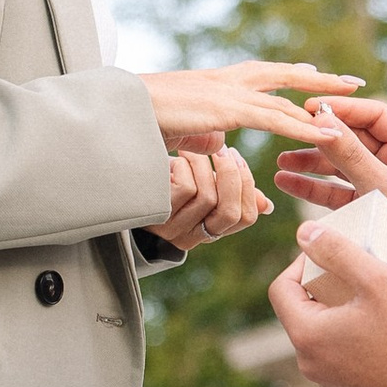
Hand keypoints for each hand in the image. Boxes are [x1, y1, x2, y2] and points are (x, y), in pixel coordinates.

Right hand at [143, 62, 365, 148]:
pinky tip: (327, 133)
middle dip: (319, 79)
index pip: (265, 75)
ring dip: (322, 101)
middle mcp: (229, 81)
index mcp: (220, 83)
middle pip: (285, 75)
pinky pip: (275, 118)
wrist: (119, 112)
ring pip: (287, 97)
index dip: (293, 76)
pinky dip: (303, 126)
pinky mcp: (227, 109)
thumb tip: (223, 147)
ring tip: (354, 105)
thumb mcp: (187, 132)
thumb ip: (211, 137)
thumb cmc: (144, 122)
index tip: (316, 74)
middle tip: (351, 83)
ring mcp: (229, 92)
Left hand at [146, 145, 271, 251]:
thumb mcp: (201, 195)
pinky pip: (185, 189)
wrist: (120, 197)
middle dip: (232, 176)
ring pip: (208, 196)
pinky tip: (176, 159)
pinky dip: (185, 167)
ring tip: (193, 151)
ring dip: (204, 166)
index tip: (238, 160)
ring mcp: (174, 229)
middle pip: (230, 211)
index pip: (246, 217)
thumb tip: (265, 204)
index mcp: (210, 230)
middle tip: (224, 150)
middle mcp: (194, 235)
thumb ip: (230, 198)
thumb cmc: (166, 191)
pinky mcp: (157, 216)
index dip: (248, 188)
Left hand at [269, 208, 386, 386]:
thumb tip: (305, 233)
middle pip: (303, 313)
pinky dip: (355, 339)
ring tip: (377, 303)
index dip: (301, 264)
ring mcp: (330, 383)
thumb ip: (338, 251)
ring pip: (324, 336)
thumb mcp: (376, 280)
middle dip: (325, 289)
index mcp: (307, 336)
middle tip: (359, 276)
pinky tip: (386, 332)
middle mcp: (310, 364)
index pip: (281, 289)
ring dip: (342, 314)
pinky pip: (343, 357)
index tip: (331, 255)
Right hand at [272, 96, 386, 373]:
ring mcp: (383, 185)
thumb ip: (350, 154)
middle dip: (320, 136)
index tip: (309, 107)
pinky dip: (314, 186)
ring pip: (342, 164)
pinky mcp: (368, 207)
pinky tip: (286, 182)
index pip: (375, 115)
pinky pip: (338, 189)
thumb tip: (321, 119)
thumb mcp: (380, 189)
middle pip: (354, 137)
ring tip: (280, 161)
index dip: (342, 109)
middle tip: (287, 129)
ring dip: (311, 162)